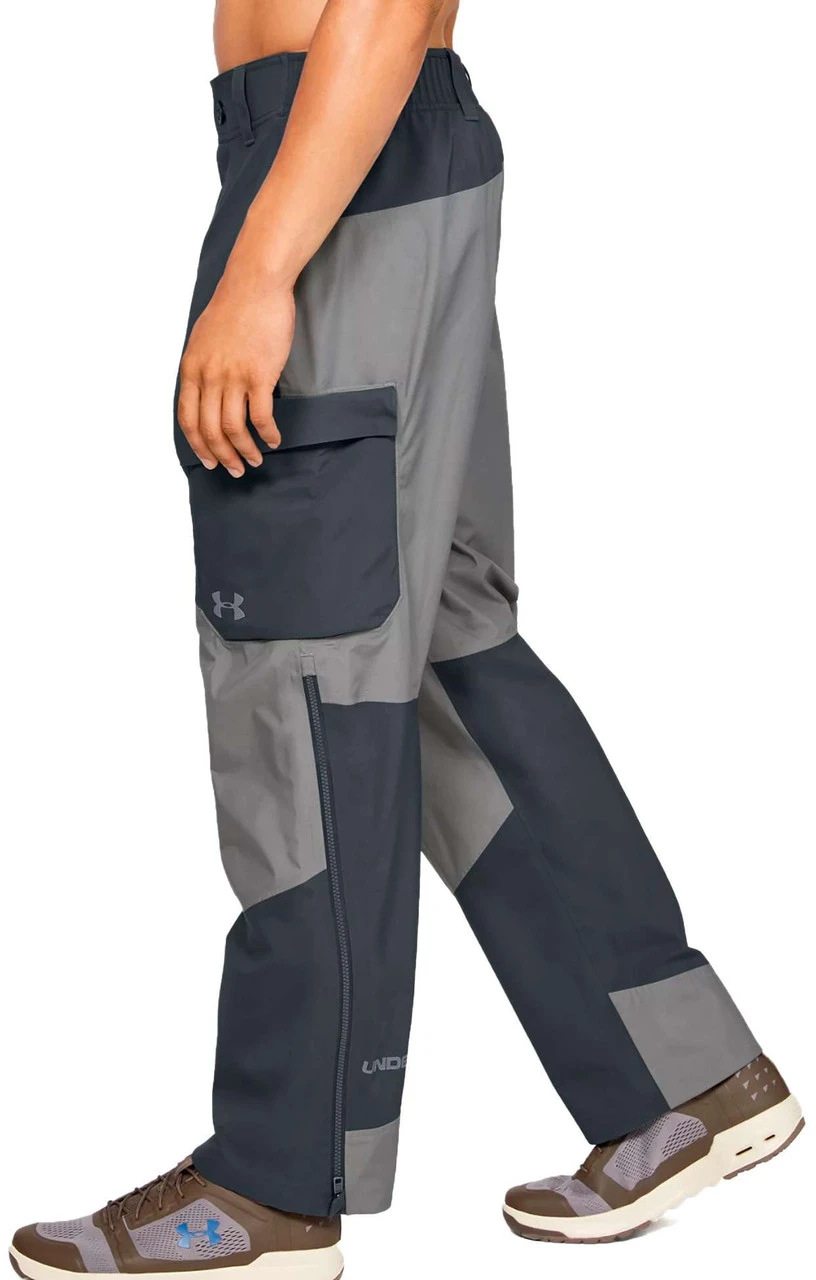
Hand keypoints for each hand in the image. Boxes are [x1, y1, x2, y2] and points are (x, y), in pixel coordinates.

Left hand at [178, 271, 295, 475]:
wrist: (255, 284)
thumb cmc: (234, 307)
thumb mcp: (203, 339)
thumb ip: (203, 368)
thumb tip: (208, 392)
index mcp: (191, 369)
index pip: (187, 419)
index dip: (198, 445)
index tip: (208, 460)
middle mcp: (209, 376)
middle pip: (210, 430)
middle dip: (222, 456)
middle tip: (235, 469)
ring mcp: (233, 377)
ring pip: (233, 428)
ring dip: (244, 450)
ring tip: (255, 460)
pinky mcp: (259, 375)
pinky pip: (260, 417)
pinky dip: (267, 434)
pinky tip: (273, 440)